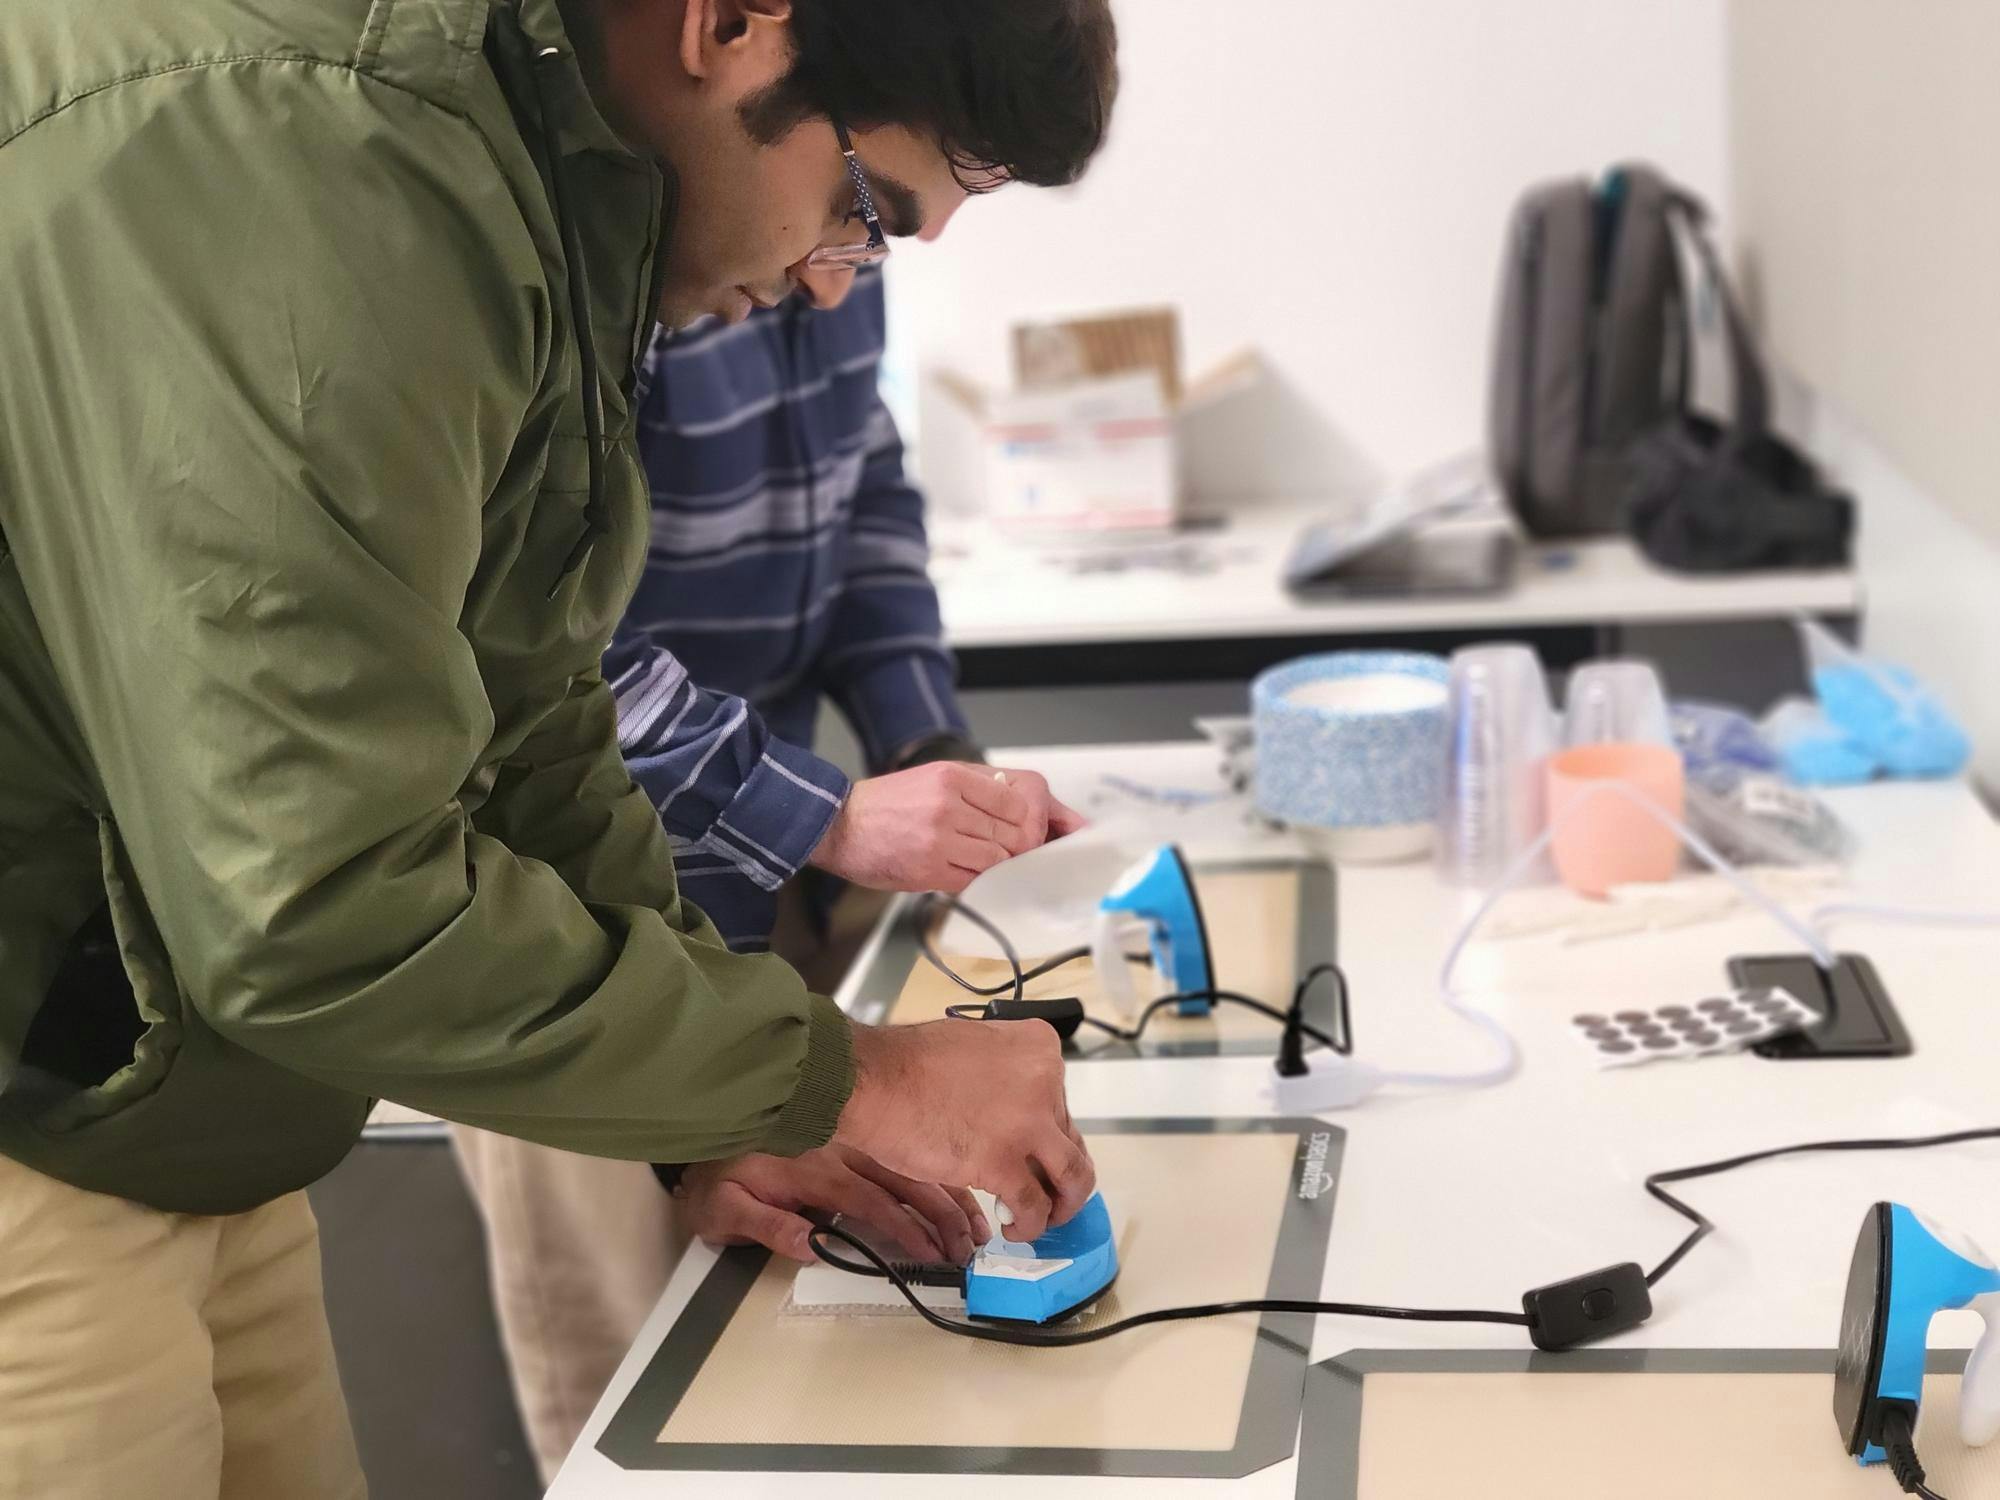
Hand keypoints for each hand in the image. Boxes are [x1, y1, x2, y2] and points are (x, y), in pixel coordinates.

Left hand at [676, 1144, 990, 1265]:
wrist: (704, 1118)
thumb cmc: (714, 1179)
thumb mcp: (724, 1208)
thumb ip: (767, 1226)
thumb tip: (811, 1246)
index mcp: (813, 1170)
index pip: (870, 1201)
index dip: (905, 1227)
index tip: (935, 1251)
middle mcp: (839, 1150)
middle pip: (902, 1180)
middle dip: (941, 1213)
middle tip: (970, 1244)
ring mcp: (848, 1139)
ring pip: (910, 1163)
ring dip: (945, 1191)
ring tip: (975, 1221)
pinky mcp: (851, 1134)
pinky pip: (900, 1151)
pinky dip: (931, 1170)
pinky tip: (957, 1186)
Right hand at [809, 762, 1087, 893]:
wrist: (840, 824)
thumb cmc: (889, 802)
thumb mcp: (935, 775)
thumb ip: (980, 786)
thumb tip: (1027, 804)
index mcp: (953, 777)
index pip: (1016, 802)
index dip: (1030, 821)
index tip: (1030, 831)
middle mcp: (948, 805)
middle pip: (1013, 833)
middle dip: (1021, 848)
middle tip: (1018, 853)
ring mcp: (938, 839)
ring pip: (998, 860)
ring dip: (1001, 866)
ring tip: (991, 864)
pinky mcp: (928, 870)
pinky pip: (974, 880)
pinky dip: (981, 881)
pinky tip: (973, 875)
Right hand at [836, 1019, 1094, 1243]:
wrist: (874, 1080)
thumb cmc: (907, 1063)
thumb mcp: (975, 1046)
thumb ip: (1006, 1072)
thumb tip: (1012, 1103)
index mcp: (1038, 1047)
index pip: (1061, 1100)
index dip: (1047, 1130)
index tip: (1036, 1148)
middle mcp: (1045, 1081)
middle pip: (1069, 1138)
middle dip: (1058, 1170)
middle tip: (1049, 1190)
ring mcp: (1029, 1123)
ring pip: (1073, 1175)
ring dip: (1063, 1203)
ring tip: (1044, 1217)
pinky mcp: (1004, 1163)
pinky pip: (1034, 1205)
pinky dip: (1029, 1222)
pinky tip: (1012, 1227)